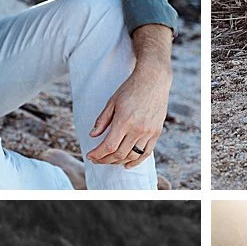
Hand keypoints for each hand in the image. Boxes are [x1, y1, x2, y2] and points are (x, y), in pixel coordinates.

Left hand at [89, 32, 170, 167]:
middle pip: (119, 153)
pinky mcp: (156, 133)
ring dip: (118, 162)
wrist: (154, 80)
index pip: (108, 146)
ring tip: (109, 161)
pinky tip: (127, 164)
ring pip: (131, 156)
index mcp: (124, 121)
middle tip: (97, 160)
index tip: (90, 156)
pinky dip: (136, 161)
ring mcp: (148, 132)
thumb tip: (92, 135)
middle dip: (105, 160)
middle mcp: (137, 129)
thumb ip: (102, 120)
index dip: (98, 154)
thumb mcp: (112, 102)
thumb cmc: (131, 88)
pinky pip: (145, 153)